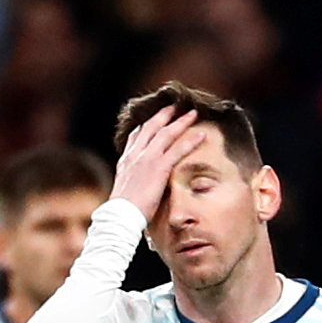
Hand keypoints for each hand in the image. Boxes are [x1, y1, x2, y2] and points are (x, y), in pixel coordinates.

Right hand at [112, 105, 202, 221]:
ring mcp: (147, 159)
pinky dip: (191, 140)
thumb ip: (133, 185)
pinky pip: (178, 150)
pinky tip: (202, 134)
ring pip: (166, 133)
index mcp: (126, 161)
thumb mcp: (124, 193)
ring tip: (193, 113)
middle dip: (164, 114)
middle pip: (151, 127)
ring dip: (181, 121)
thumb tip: (139, 190)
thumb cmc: (121, 213)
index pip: (136, 136)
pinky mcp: (158, 168)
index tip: (154, 118)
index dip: (146, 125)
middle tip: (175, 106)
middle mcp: (135, 155)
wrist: (119, 216)